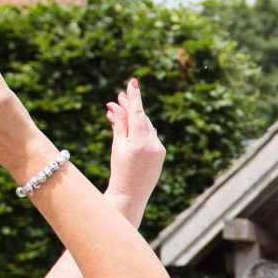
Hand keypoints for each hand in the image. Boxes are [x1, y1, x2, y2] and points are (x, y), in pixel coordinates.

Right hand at [103, 78, 166, 207]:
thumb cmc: (119, 170)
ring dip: (134, 119)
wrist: (130, 195)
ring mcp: (159, 149)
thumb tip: (116, 106)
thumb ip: (119, 125)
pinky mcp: (161, 154)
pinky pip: (150, 137)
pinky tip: (131, 127)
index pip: (137, 112)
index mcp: (141, 141)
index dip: (134, 97)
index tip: (133, 82)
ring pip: (146, 127)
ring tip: (119, 110)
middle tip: (118, 97)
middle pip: (141, 119)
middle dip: (130, 108)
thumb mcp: (117, 146)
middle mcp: (154, 143)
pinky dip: (140, 131)